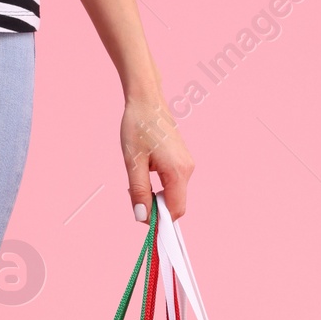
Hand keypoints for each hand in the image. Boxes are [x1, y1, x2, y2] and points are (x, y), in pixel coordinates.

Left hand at [121, 93, 193, 221]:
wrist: (147, 99)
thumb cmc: (138, 126)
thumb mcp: (133, 162)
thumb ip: (139, 191)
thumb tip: (142, 218)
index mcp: (178, 172)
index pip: (175, 211)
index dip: (160, 220)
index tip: (141, 217)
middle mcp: (187, 170)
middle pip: (175, 204)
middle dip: (155, 207)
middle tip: (133, 193)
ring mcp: (187, 165)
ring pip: (173, 194)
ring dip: (155, 195)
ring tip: (137, 176)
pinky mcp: (182, 161)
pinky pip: (173, 183)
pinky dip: (159, 185)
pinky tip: (145, 170)